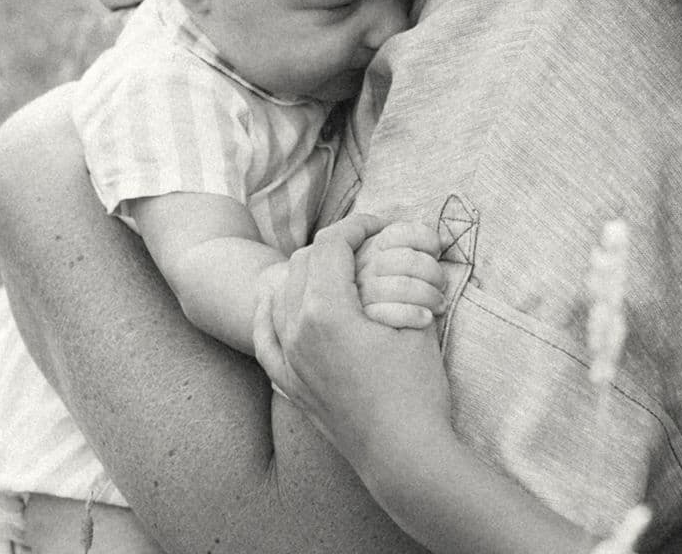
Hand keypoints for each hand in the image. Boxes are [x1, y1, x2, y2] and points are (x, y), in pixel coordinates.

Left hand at [255, 215, 452, 465]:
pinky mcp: (290, 384)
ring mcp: (288, 360)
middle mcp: (296, 331)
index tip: (378, 226)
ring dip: (304, 274)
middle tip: (365, 247)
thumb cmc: (415, 391)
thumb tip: (397, 250)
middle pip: (303, 264)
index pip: (331, 245)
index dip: (356, 226)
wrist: (403, 455)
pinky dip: (269, 315)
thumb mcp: (415, 323)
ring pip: (280, 296)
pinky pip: (265, 338)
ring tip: (333, 272)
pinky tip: (277, 304)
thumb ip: (397, 280)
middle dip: (333, 246)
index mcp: (326, 311)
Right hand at [357, 220, 446, 329]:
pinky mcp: (364, 322)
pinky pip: (390, 314)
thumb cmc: (403, 303)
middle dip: (432, 270)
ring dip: (429, 294)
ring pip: (401, 286)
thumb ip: (419, 252)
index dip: (425, 238)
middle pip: (404, 259)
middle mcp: (361, 270)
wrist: (389, 345)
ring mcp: (360, 297)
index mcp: (369, 251)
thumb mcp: (404, 271)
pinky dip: (413, 314)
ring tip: (440, 305)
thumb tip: (447, 240)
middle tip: (442, 285)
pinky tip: (426, 319)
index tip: (437, 251)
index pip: (397, 233)